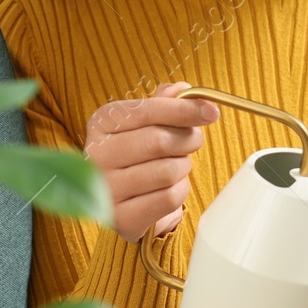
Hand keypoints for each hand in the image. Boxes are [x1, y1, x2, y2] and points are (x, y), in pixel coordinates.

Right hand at [85, 81, 218, 243]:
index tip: (210, 111)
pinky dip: (179, 190)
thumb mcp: (144, 123)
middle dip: (187, 140)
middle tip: (191, 142)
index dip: (184, 109)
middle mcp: (97, 155)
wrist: (122, 201)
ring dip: (182, 167)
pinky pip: (169, 197)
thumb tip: (183, 89)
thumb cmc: (137, 155)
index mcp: (101, 123)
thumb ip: (163, 102)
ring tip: (174, 166)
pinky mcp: (122, 218)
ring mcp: (107, 189)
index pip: (147, 110)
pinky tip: (168, 188)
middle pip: (160, 140)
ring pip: (168, 171)